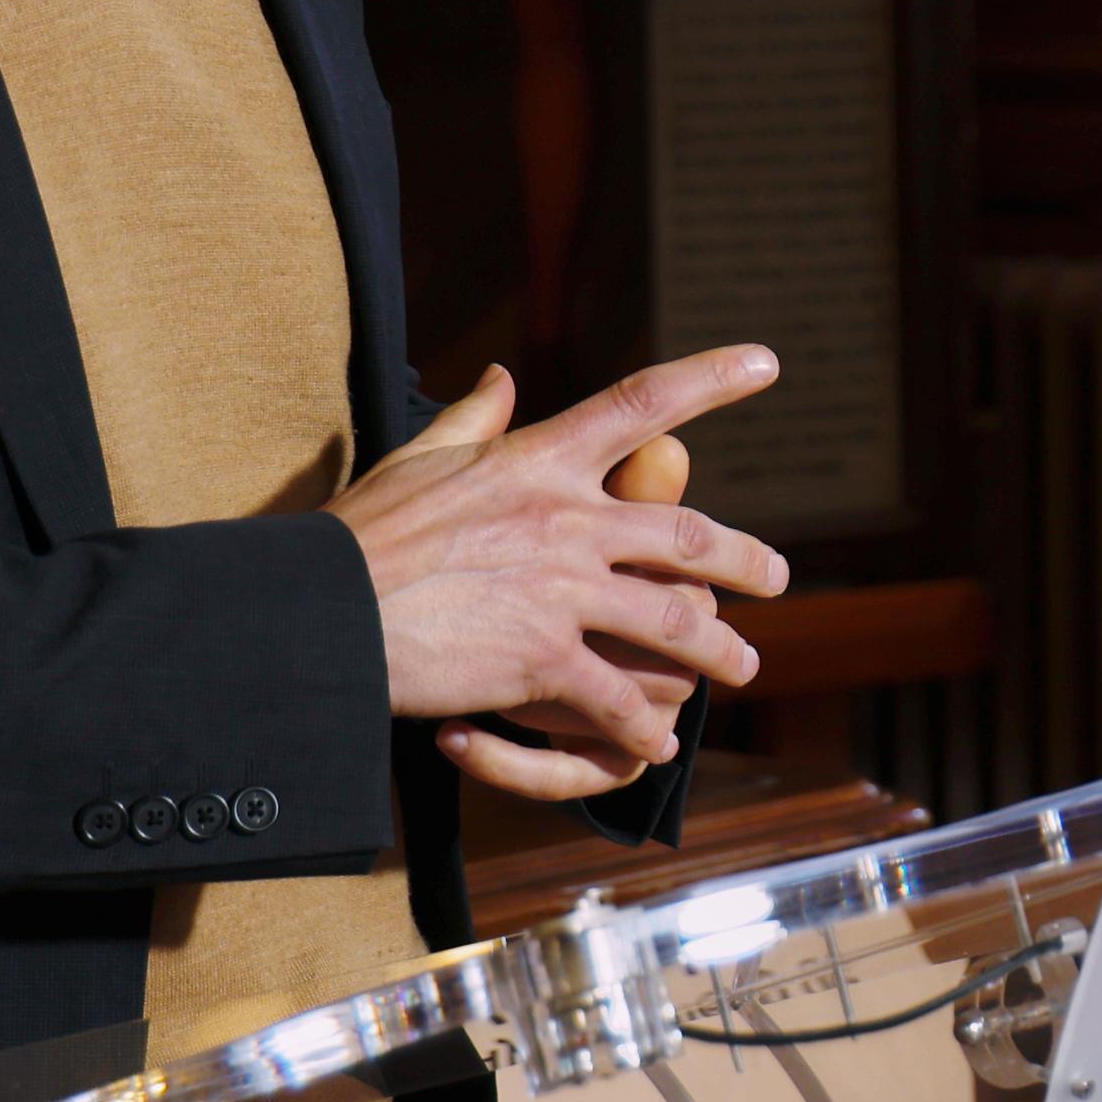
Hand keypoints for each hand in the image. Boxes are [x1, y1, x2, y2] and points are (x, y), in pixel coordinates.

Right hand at [338, 347, 785, 801]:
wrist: (323, 612)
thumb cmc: (363, 534)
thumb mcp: (420, 458)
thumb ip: (474, 417)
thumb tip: (500, 375)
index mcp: (541, 460)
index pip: (642, 404)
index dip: (711, 377)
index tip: (767, 361)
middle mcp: (568, 518)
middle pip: (690, 535)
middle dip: (747, 561)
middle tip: (779, 578)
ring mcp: (561, 591)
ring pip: (677, 621)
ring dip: (720, 650)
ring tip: (743, 667)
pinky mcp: (542, 659)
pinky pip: (619, 698)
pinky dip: (645, 724)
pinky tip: (659, 740)